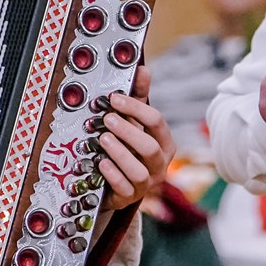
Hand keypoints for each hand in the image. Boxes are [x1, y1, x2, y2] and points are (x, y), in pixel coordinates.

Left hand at [98, 65, 174, 212]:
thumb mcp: (135, 123)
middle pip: (150, 147)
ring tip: (103, 139)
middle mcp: (159, 164)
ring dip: (120, 153)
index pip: (157, 122)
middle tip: (107, 120)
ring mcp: (146, 183)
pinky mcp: (130, 197)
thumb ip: (139, 98)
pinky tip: (101, 163)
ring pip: (139, 171)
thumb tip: (143, 68)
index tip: (114, 98)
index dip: (136, 108)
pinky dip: (112, 174)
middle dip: (128, 131)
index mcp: (164, 143)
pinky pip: (124, 188)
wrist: (118, 183)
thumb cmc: (129, 147)